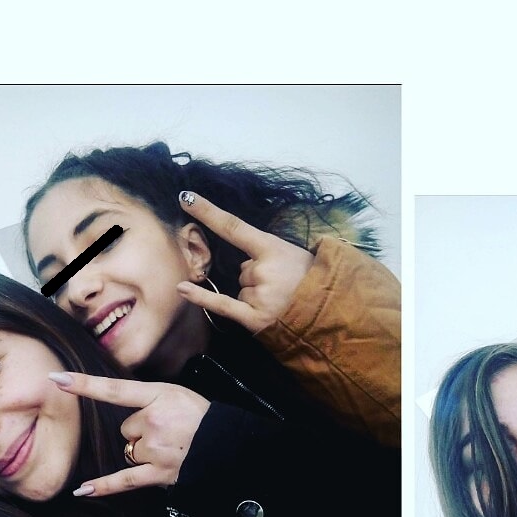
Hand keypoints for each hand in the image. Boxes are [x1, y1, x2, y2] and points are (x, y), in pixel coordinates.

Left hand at [49, 372, 210, 496]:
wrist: (230, 443)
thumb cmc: (203, 417)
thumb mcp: (178, 393)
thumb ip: (149, 397)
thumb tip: (125, 409)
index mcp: (159, 395)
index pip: (115, 389)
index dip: (85, 385)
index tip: (56, 379)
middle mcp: (154, 421)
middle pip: (126, 428)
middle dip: (142, 431)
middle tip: (170, 431)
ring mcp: (155, 449)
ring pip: (129, 450)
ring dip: (143, 451)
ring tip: (171, 448)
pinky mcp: (159, 473)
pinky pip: (125, 480)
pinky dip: (104, 486)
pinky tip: (82, 490)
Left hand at [177, 191, 315, 333]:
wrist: (334, 314)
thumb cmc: (316, 283)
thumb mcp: (297, 255)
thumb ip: (269, 254)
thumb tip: (245, 264)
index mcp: (274, 249)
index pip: (234, 227)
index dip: (209, 212)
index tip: (186, 197)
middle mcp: (263, 270)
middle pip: (242, 269)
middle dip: (258, 277)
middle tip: (285, 285)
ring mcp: (259, 295)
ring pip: (241, 289)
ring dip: (256, 295)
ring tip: (283, 301)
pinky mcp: (255, 319)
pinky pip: (223, 305)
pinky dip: (202, 298)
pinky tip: (182, 290)